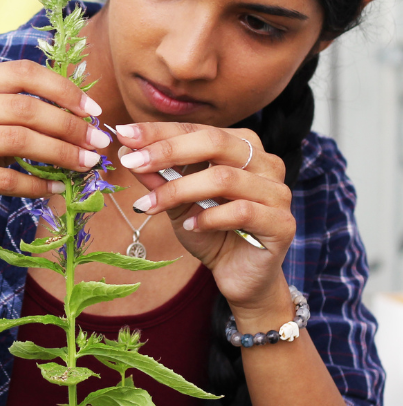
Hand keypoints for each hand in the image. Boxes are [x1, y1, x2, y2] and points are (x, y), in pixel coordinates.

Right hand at [0, 60, 109, 245]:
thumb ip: (7, 114)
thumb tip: (72, 116)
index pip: (21, 73)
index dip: (63, 88)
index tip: (92, 110)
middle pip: (25, 107)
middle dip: (70, 125)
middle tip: (98, 143)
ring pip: (18, 140)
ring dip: (60, 154)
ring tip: (85, 166)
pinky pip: (2, 178)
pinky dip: (35, 185)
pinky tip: (55, 190)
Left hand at [114, 122, 294, 313]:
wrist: (238, 276)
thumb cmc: (209, 231)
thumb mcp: (176, 202)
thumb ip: (158, 176)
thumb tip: (128, 151)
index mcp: (241, 146)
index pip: (196, 129)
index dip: (159, 131)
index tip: (124, 134)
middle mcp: (265, 162)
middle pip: (214, 141)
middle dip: (167, 150)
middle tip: (132, 163)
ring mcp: (277, 191)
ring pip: (224, 177)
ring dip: (179, 190)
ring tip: (149, 206)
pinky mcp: (282, 223)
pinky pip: (241, 211)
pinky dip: (209, 217)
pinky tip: (190, 227)